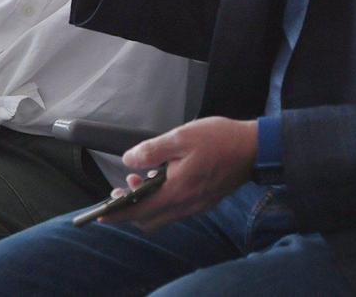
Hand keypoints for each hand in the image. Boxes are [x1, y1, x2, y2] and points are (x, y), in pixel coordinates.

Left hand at [100, 117, 257, 231]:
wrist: (253, 148)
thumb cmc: (220, 139)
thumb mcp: (180, 137)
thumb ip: (152, 150)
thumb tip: (129, 159)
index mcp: (177, 190)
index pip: (139, 211)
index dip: (118, 213)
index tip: (101, 213)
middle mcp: (186, 204)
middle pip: (148, 219)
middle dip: (129, 210)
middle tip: (117, 193)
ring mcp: (197, 205)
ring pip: (163, 216)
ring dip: (146, 205)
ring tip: (138, 182)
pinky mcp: (204, 201)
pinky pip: (176, 210)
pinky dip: (162, 201)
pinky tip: (161, 180)